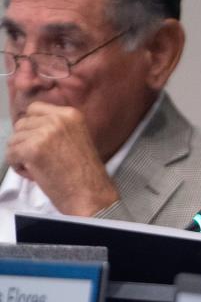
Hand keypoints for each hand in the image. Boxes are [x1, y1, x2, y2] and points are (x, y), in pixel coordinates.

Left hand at [5, 101, 119, 215]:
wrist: (90, 193)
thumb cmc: (85, 172)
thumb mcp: (78, 137)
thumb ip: (58, 127)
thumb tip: (33, 127)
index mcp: (70, 114)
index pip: (35, 109)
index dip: (33, 126)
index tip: (39, 141)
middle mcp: (57, 120)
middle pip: (22, 124)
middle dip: (25, 141)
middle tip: (40, 157)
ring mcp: (43, 134)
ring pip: (13, 140)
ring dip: (20, 155)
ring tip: (38, 167)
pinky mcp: (31, 150)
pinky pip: (10, 154)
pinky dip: (17, 166)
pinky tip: (33, 173)